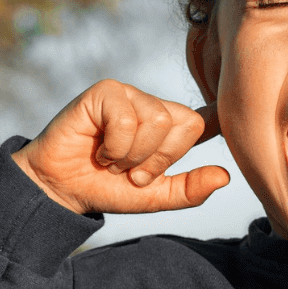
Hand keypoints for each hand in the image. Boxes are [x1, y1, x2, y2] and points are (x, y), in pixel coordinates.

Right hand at [11, 79, 229, 214]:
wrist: (62, 189)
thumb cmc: (107, 188)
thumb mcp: (155, 197)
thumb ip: (190, 189)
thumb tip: (225, 176)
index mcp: (169, 128)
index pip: (202, 121)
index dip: (217, 121)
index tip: (224, 124)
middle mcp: (153, 106)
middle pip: (184, 123)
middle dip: (159, 159)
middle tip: (132, 172)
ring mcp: (130, 96)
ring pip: (158, 120)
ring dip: (133, 155)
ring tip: (114, 161)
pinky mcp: (105, 92)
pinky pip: (127, 119)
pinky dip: (115, 146)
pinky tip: (99, 150)